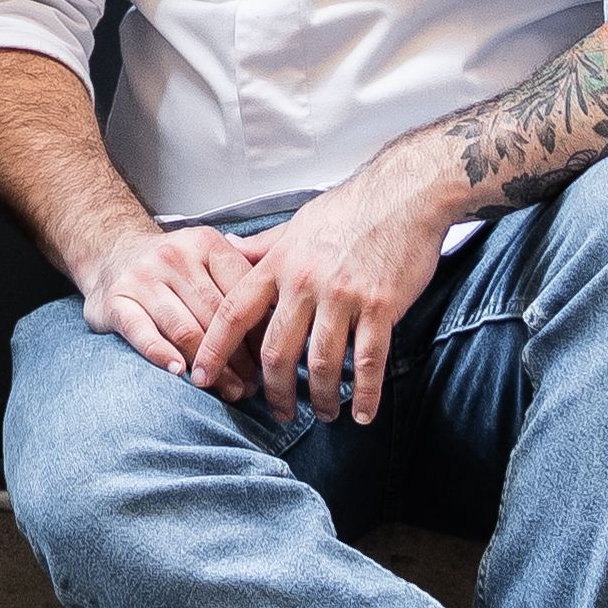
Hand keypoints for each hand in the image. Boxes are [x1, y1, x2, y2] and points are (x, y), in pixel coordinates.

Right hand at [78, 219, 273, 380]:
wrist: (113, 251)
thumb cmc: (173, 268)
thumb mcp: (209, 258)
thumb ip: (242, 280)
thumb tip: (284, 321)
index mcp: (204, 243)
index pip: (240, 292)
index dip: (257, 332)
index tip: (269, 361)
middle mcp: (173, 256)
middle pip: (214, 315)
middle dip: (237, 357)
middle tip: (252, 386)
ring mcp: (142, 277)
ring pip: (184, 329)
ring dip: (209, 366)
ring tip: (228, 390)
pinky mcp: (116, 300)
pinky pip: (142, 332)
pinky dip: (162, 355)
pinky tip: (180, 373)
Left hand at [205, 161, 447, 432]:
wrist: (405, 193)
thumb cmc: (351, 209)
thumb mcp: (296, 223)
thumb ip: (263, 245)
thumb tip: (229, 249)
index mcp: (281, 263)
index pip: (236, 312)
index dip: (215, 348)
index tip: (202, 377)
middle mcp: (306, 281)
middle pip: (276, 350)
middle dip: (274, 390)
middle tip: (279, 412)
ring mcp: (343, 295)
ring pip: (320, 363)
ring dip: (319, 398)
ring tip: (324, 414)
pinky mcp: (380, 305)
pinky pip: (368, 360)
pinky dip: (364, 393)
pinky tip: (362, 412)